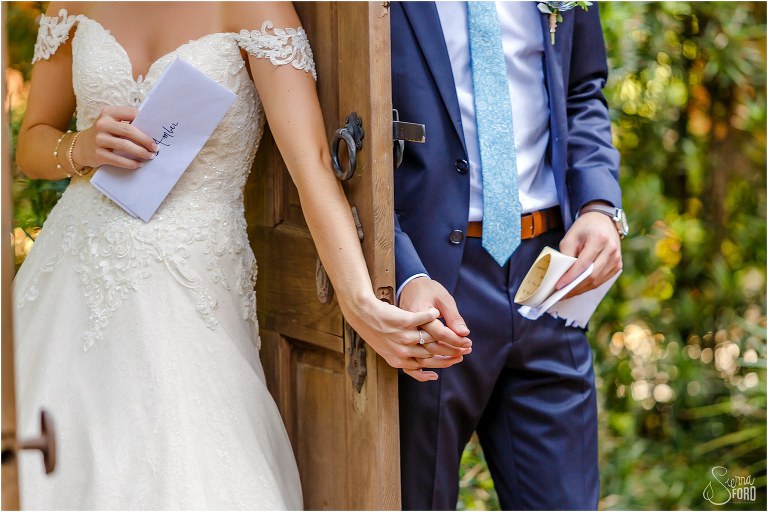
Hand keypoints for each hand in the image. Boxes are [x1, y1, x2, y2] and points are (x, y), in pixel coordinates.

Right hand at [73, 106, 157, 169]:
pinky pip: (118, 160)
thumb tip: (152, 129)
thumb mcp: (112, 123)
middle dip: (145, 140)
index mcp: (108, 113)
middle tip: (156, 147)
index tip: (157, 130)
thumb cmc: (104, 134)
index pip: (131, 113)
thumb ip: (127, 123)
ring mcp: (99, 139)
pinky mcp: (98, 154)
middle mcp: (102, 124)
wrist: (81, 147)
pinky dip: (131, 163)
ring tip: (150, 156)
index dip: (145, 121)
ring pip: (125, 145)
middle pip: (129, 131)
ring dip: (141, 152)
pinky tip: (138, 164)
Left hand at [342, 295, 465, 381]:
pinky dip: (431, 315)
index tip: (455, 361)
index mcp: (398, 361)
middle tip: (463, 347)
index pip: (426, 366)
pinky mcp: (404, 321)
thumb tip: (427, 373)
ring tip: (455, 332)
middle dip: (450, 352)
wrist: (361, 314)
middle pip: (432, 354)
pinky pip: (423, 319)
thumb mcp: (387, 352)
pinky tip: (437, 312)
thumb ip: (405, 361)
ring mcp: (403, 336)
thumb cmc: (375, 332)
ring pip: (431, 338)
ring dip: (446, 335)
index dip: (443, 363)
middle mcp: (402, 351)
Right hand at [398, 276, 472, 379]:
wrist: (401, 289)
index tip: (468, 342)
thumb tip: (464, 333)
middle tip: (466, 350)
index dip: (456, 339)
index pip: (440, 333)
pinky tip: (434, 375)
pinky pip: (409, 365)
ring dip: (442, 361)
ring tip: (457, 358)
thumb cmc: (425, 290)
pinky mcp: (398, 347)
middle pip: (432, 347)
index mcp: (415, 314)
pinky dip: (421, 372)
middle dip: (452, 350)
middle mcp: (406, 330)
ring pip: (423, 358)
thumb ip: (452, 316)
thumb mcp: (442, 297)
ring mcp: (400, 341)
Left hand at [555, 206, 622, 298]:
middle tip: (560, 294)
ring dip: (581, 289)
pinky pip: (602, 280)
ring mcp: (617, 259)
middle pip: (592, 275)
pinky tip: (578, 288)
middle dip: (574, 287)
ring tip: (567, 294)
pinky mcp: (617, 265)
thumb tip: (562, 275)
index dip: (571, 277)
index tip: (559, 286)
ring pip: (597, 281)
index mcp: (599, 239)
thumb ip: (566, 254)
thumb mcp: (571, 236)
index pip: (583, 264)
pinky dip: (589, 286)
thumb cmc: (584, 228)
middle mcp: (611, 250)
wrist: (602, 220)